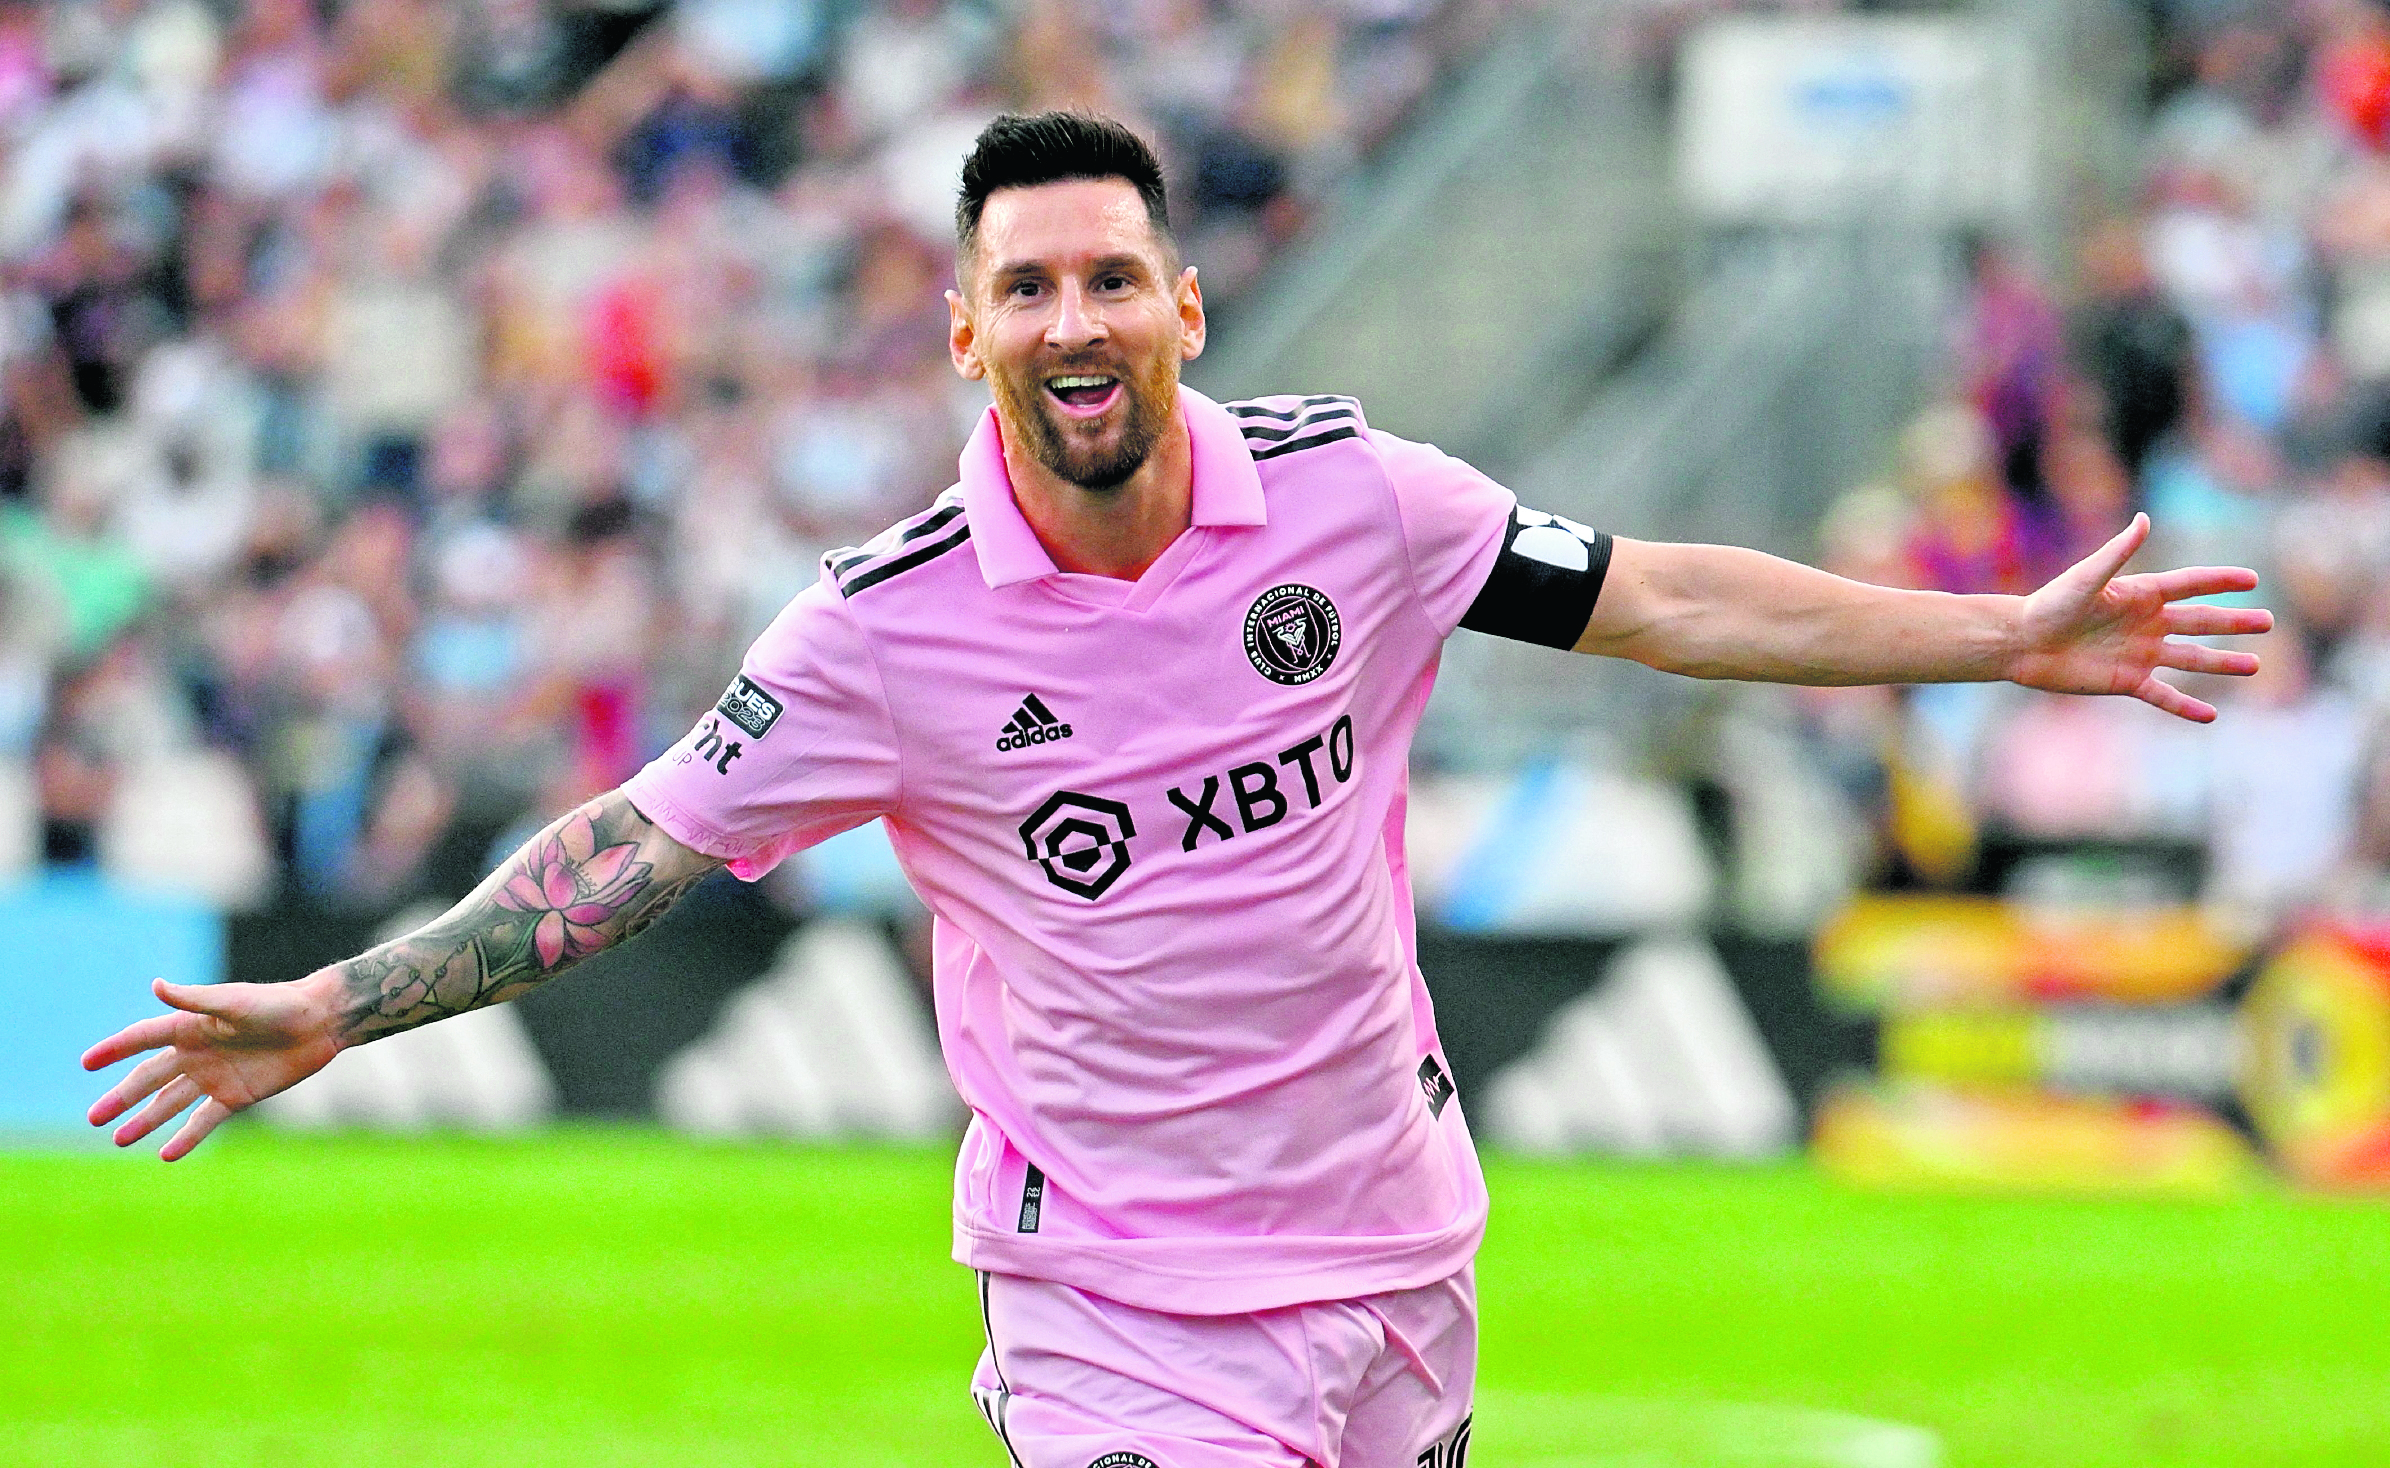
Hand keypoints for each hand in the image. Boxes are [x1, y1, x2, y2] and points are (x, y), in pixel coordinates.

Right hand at [83, 975, 344, 1159]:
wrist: (320, 1023)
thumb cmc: (277, 1004)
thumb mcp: (234, 1002)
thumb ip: (195, 999)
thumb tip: (155, 985)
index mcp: (191, 1026)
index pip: (142, 1039)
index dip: (115, 1049)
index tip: (86, 1063)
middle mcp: (197, 1052)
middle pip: (149, 1079)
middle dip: (121, 1098)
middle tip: (93, 1118)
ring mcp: (214, 1076)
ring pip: (170, 1104)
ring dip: (146, 1122)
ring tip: (119, 1140)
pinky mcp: (236, 1096)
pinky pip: (204, 1121)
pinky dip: (186, 1138)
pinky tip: (166, 1155)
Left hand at [2006, 513, 2273, 721]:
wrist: (2021, 642)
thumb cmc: (2050, 604)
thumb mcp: (2086, 577)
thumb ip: (2117, 553)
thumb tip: (2144, 520)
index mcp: (2140, 594)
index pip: (2190, 585)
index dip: (2220, 581)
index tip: (2253, 580)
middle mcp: (2146, 623)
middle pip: (2200, 622)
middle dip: (2234, 623)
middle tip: (2268, 622)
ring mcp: (2139, 653)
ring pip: (2190, 659)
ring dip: (2222, 663)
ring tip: (2255, 666)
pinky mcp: (2125, 680)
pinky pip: (2162, 695)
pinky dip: (2185, 706)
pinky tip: (2210, 715)